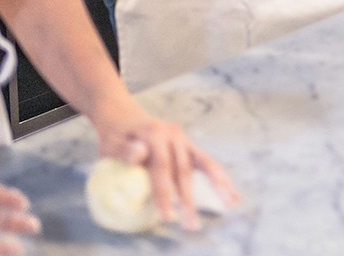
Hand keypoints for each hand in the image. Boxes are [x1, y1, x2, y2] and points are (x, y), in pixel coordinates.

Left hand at [92, 106, 238, 231]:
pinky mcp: (189, 147)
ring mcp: (184, 139)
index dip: (165, 193)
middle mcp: (174, 135)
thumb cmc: (115, 137)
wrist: (124, 119)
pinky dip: (219, 178)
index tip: (167, 216)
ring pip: (204, 164)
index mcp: (155, 133)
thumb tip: (140, 154)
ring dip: (217, 186)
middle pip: (184, 170)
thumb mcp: (112, 142)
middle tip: (191, 224)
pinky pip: (206, 163)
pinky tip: (231, 193)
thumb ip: (124, 150)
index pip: (162, 167)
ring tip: (230, 204)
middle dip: (188, 199)